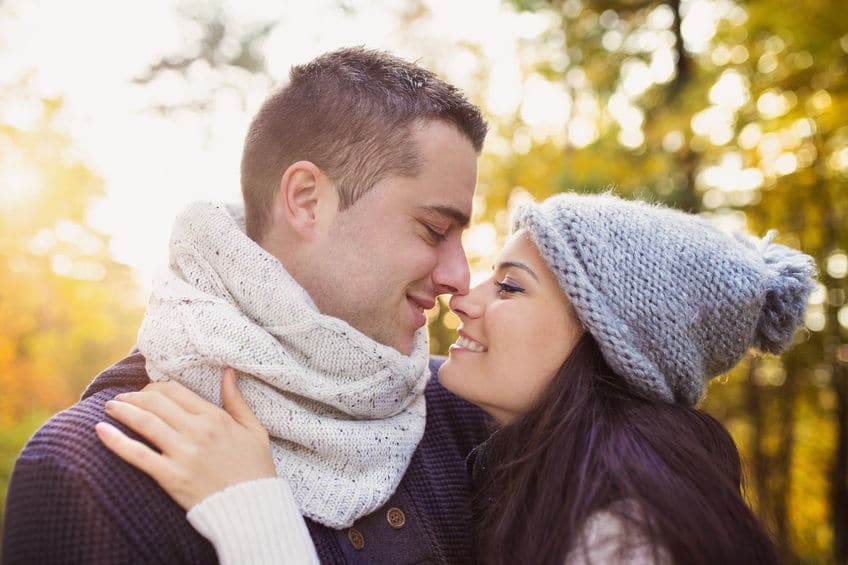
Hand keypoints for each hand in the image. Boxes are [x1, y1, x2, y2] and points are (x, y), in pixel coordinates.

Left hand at [95, 368, 276, 509]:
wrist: (251, 506)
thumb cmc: (255, 467)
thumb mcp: (253, 428)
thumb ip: (236, 399)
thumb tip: (229, 371)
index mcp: (215, 418)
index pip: (175, 391)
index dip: (155, 388)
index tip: (145, 392)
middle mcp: (197, 431)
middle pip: (156, 403)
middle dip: (134, 397)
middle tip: (121, 398)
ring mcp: (183, 454)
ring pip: (145, 423)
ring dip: (122, 411)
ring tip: (109, 407)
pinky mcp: (171, 477)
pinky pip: (138, 455)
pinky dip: (116, 442)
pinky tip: (101, 431)